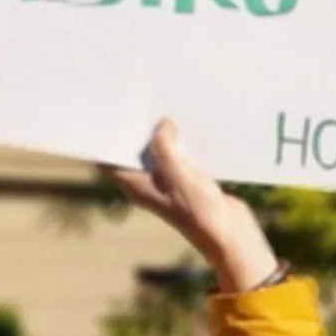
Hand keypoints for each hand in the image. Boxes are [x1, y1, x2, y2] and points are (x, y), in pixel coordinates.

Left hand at [111, 120, 279, 291]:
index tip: (107, 115)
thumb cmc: (199, 211)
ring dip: (164, 132)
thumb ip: (164, 148)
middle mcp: (148, 182)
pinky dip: (184, 141)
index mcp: (136, 185)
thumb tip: (161, 125)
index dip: (107, 138)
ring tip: (166, 106)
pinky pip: (181, 155)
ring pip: (160, 151)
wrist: (229, 233)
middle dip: (138, 129)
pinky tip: (191, 124)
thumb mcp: (177, 175)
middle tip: (141, 102)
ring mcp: (169, 181)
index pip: (109, 160)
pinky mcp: (189, 179)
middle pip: (135, 151)